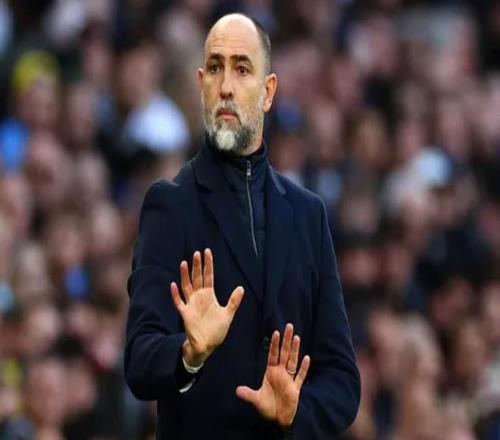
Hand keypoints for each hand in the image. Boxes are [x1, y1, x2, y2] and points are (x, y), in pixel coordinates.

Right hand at [170, 249, 243, 366]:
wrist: (207, 345)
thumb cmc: (217, 330)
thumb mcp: (228, 314)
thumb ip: (233, 301)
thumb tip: (241, 288)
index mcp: (209, 295)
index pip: (208, 276)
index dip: (208, 265)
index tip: (207, 252)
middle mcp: (199, 297)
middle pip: (197, 278)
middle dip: (197, 266)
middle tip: (197, 253)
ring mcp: (191, 304)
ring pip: (187, 286)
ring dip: (185, 275)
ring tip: (184, 263)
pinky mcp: (185, 314)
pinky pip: (179, 302)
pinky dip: (175, 294)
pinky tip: (173, 284)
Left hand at [236, 323, 310, 427]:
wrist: (279, 419)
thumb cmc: (268, 407)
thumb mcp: (257, 400)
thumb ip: (248, 394)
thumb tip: (237, 390)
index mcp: (271, 373)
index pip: (273, 355)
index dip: (274, 344)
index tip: (276, 332)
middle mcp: (281, 373)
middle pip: (284, 354)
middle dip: (286, 340)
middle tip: (289, 326)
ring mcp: (289, 380)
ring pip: (293, 361)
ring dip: (295, 350)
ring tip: (296, 337)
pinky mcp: (295, 389)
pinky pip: (300, 376)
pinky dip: (303, 368)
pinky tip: (307, 358)